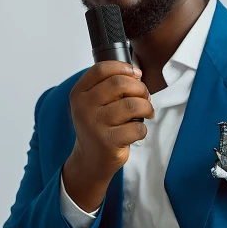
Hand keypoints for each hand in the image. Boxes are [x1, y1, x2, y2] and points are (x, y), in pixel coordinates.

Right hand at [67, 60, 154, 184]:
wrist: (90, 159)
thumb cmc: (99, 126)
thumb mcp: (94, 103)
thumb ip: (109, 86)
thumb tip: (137, 75)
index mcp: (79, 93)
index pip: (102, 69)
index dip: (124, 68)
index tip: (137, 74)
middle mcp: (84, 107)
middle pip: (120, 84)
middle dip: (140, 88)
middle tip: (145, 97)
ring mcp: (95, 125)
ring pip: (132, 105)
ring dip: (146, 107)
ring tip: (147, 113)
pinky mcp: (108, 142)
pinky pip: (137, 128)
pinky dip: (142, 129)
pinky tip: (136, 131)